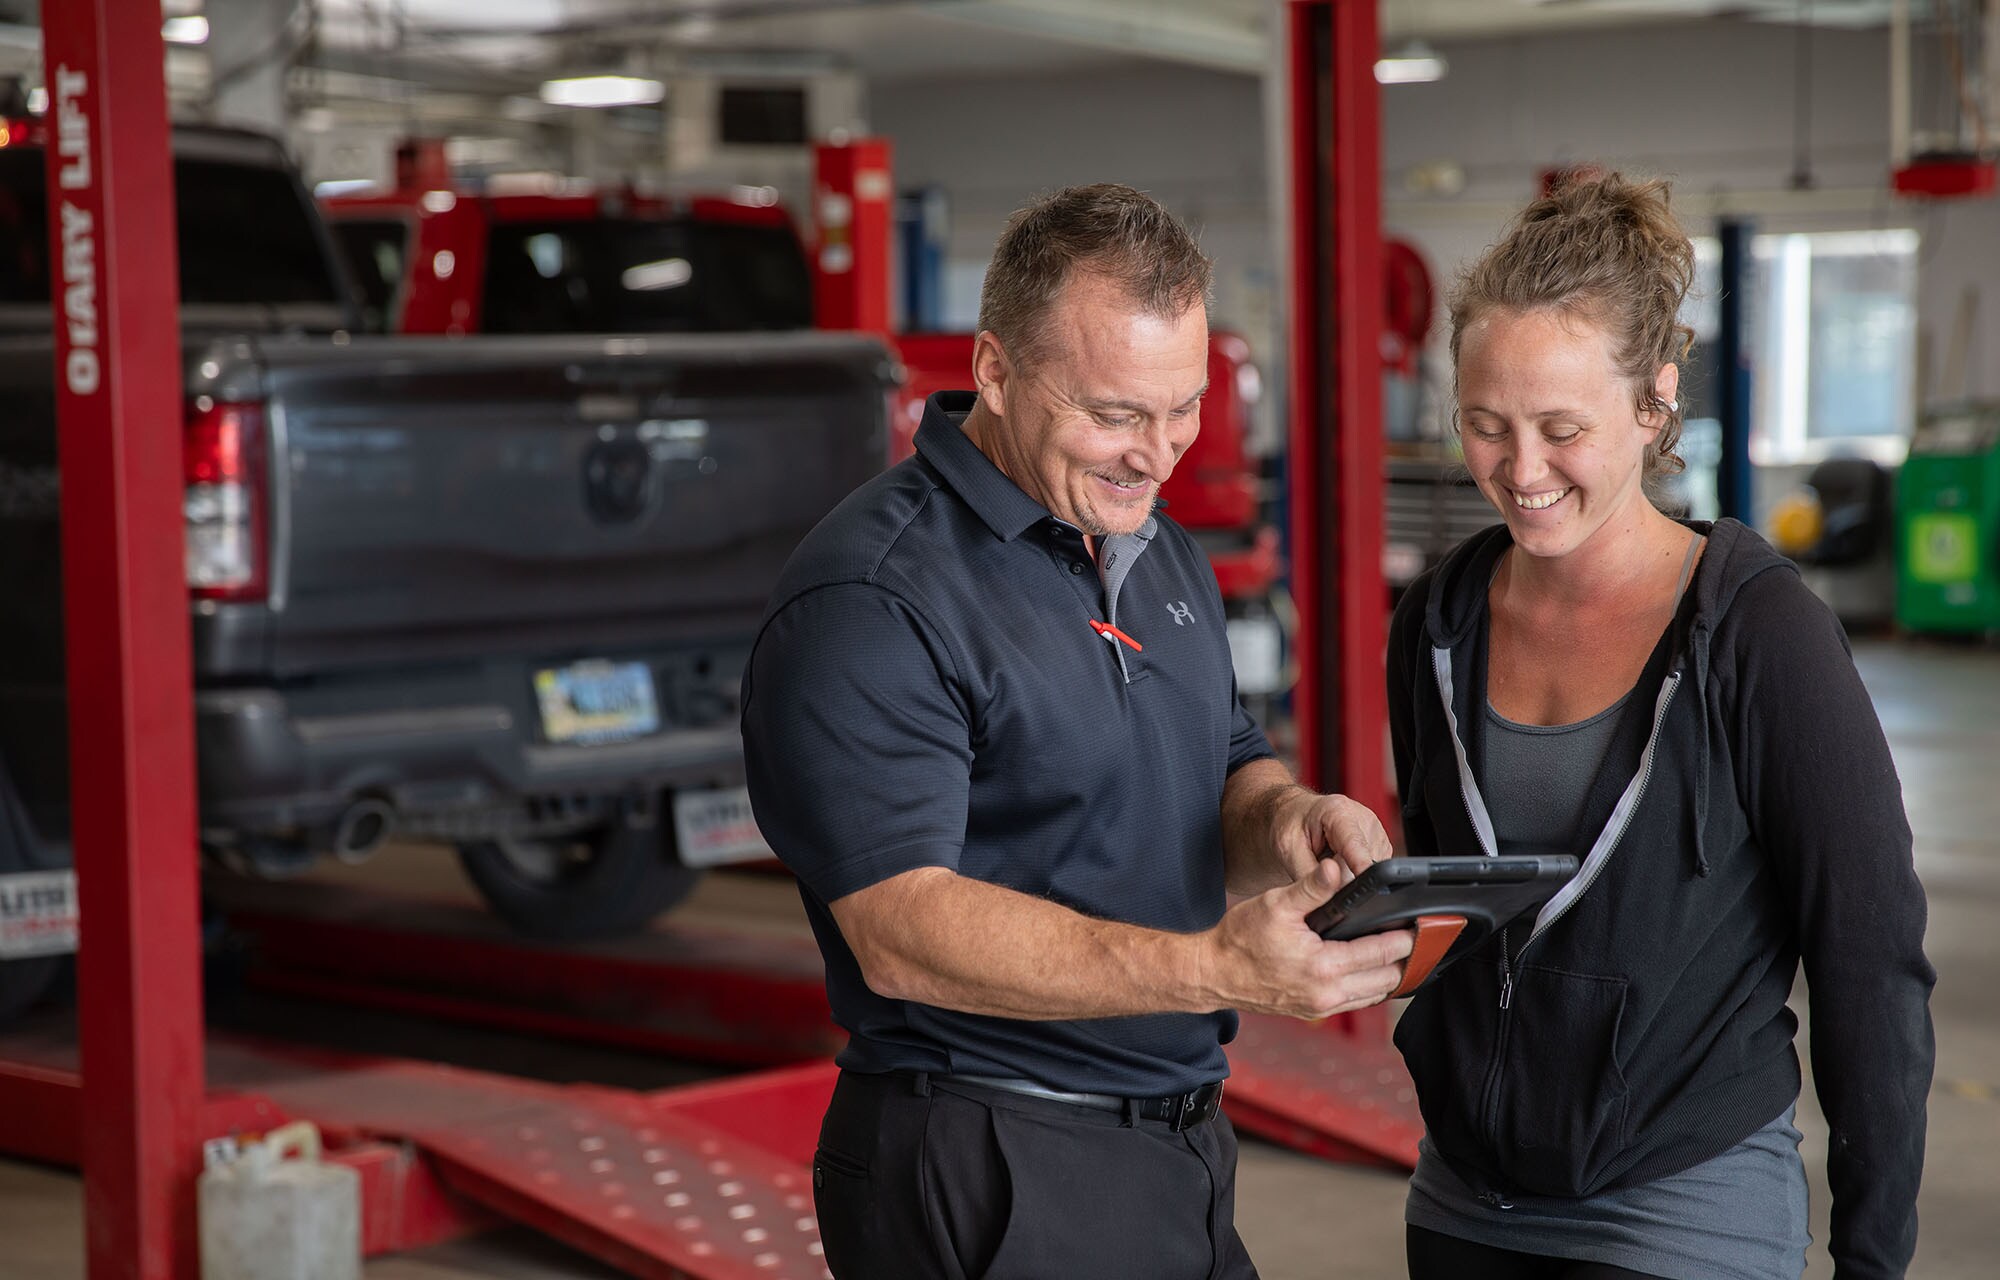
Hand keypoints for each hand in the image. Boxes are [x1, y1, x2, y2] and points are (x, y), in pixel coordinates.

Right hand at [1199, 860, 1414, 1019]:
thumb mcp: (1276, 904)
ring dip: (1392, 974)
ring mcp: (1321, 1006)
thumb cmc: (1240, 938)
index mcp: (1322, 966)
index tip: (1421, 924)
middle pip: (1387, 978)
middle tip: (1421, 936)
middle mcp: (1326, 993)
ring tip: (1404, 951)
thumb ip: (1311, 887)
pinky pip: (1357, 1002)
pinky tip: (1376, 970)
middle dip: (1406, 957)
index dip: (1405, 937)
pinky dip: (1373, 987)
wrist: (1214, 973)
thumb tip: (1337, 868)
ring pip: (1375, 994)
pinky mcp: (1314, 1011)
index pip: (1380, 952)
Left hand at [1268, 787, 1392, 885]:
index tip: (1363, 885)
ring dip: (1347, 875)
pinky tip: (1338, 861)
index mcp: (1338, 812)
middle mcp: (1364, 818)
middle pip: (1362, 863)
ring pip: (1368, 870)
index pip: (1355, 844)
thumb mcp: (1287, 849)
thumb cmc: (1290, 824)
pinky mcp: (1380, 845)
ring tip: (1326, 859)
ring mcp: (1375, 831)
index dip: (1359, 866)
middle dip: (1342, 877)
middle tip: (1317, 866)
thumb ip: (1309, 874)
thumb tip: (1330, 896)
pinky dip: (1353, 872)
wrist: (1296, 813)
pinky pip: (1370, 870)